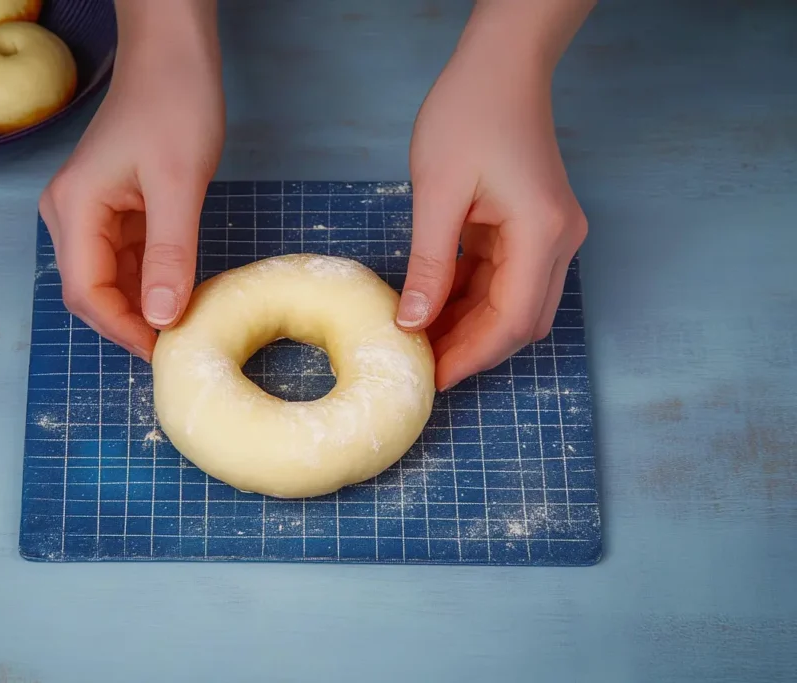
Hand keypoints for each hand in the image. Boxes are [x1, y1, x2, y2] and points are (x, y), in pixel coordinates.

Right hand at [38, 1, 223, 359]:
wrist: (172, 55)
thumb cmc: (174, 104)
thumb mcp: (179, 184)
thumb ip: (170, 255)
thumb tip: (162, 318)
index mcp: (74, 208)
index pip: (88, 293)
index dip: (124, 330)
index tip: (165, 351)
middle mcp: (69, 214)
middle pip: (91, 292)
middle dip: (131, 322)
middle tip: (178, 342)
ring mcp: (87, 213)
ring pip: (108, 279)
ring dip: (142, 303)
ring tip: (184, 320)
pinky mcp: (110, 209)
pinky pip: (123, 259)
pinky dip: (149, 279)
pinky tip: (180, 287)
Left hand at [397, 0, 591, 390]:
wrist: (501, 65)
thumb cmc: (470, 114)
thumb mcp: (437, 193)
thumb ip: (428, 264)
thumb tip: (412, 322)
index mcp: (542, 234)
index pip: (511, 321)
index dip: (472, 356)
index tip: (433, 378)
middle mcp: (558, 241)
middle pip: (520, 321)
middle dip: (473, 347)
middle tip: (423, 365)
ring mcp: (550, 234)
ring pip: (513, 304)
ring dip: (471, 325)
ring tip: (422, 340)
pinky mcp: (533, 227)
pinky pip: (505, 278)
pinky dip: (473, 298)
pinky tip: (436, 306)